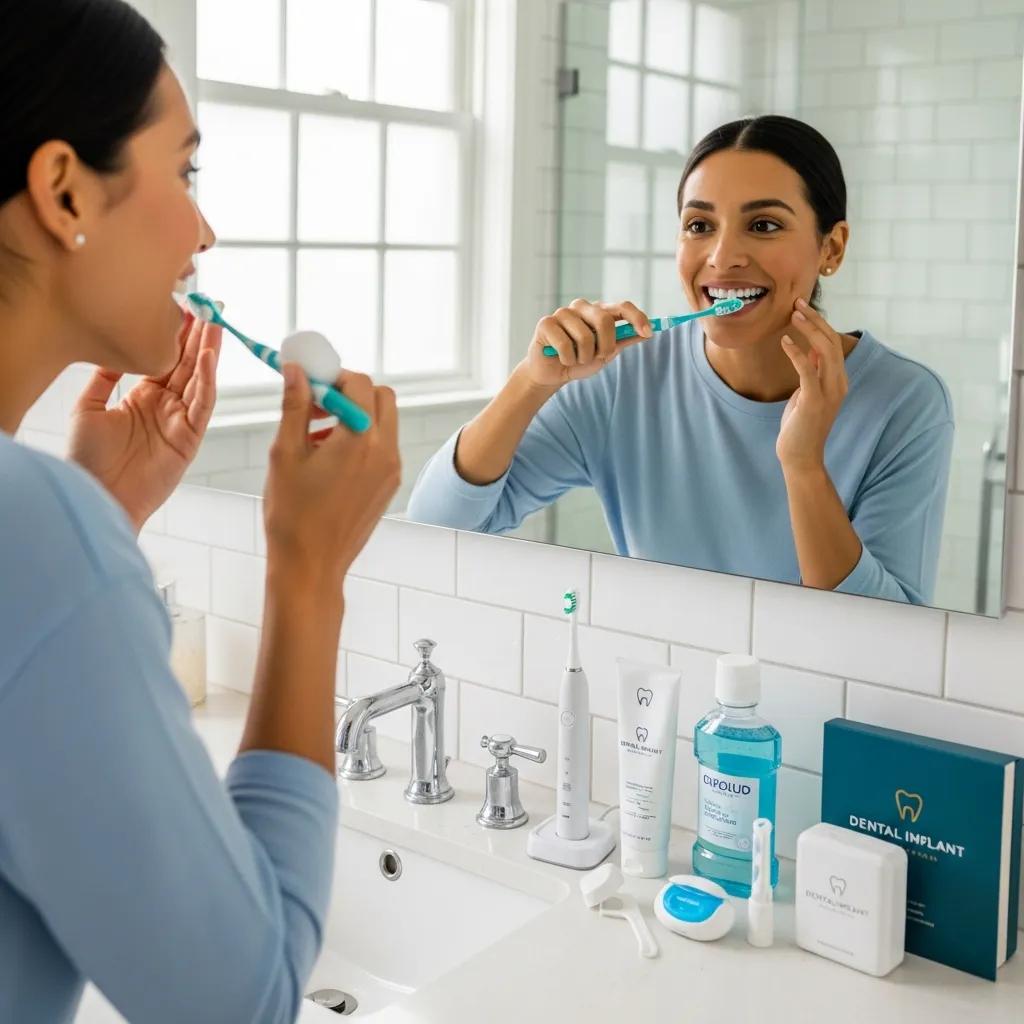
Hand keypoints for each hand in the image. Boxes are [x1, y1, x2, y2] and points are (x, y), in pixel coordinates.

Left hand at [67, 312, 221, 531]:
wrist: (98, 493)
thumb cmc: (89, 460)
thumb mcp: (88, 408)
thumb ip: (103, 379)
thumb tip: (114, 352)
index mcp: (143, 398)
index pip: (166, 361)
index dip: (176, 336)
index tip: (183, 308)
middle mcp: (165, 407)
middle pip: (187, 365)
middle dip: (199, 336)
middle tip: (210, 307)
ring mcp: (180, 422)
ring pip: (199, 380)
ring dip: (208, 352)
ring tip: (215, 324)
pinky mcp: (190, 438)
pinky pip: (202, 405)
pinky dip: (207, 381)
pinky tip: (208, 358)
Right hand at [263, 365, 399, 592]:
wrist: (311, 565)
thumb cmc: (292, 514)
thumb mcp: (285, 453)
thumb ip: (294, 406)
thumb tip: (296, 370)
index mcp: (360, 439)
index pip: (358, 384)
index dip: (332, 377)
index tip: (308, 384)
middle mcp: (385, 451)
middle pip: (380, 397)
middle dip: (349, 392)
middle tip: (315, 404)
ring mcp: (392, 470)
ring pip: (384, 421)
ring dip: (355, 414)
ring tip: (316, 433)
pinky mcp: (390, 485)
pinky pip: (383, 446)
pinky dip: (362, 438)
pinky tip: (329, 457)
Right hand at [522, 298, 651, 387]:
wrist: (552, 374)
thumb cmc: (580, 360)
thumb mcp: (606, 353)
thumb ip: (623, 340)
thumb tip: (648, 333)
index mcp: (599, 311)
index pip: (622, 306)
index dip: (637, 318)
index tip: (648, 333)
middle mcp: (582, 307)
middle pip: (604, 320)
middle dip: (605, 346)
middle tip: (599, 357)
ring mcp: (563, 313)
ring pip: (585, 337)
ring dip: (583, 357)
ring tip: (575, 359)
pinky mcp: (546, 323)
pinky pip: (565, 345)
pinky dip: (567, 359)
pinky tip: (562, 358)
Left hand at [777, 299, 847, 472]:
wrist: (801, 457)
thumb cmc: (800, 426)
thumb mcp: (808, 394)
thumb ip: (814, 373)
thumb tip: (813, 351)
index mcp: (838, 380)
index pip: (833, 343)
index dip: (819, 323)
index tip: (802, 308)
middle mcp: (839, 383)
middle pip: (832, 341)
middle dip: (815, 319)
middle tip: (797, 303)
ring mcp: (829, 392)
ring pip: (825, 350)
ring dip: (808, 329)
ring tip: (793, 314)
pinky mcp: (814, 400)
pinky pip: (808, 370)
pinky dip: (797, 353)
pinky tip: (784, 341)